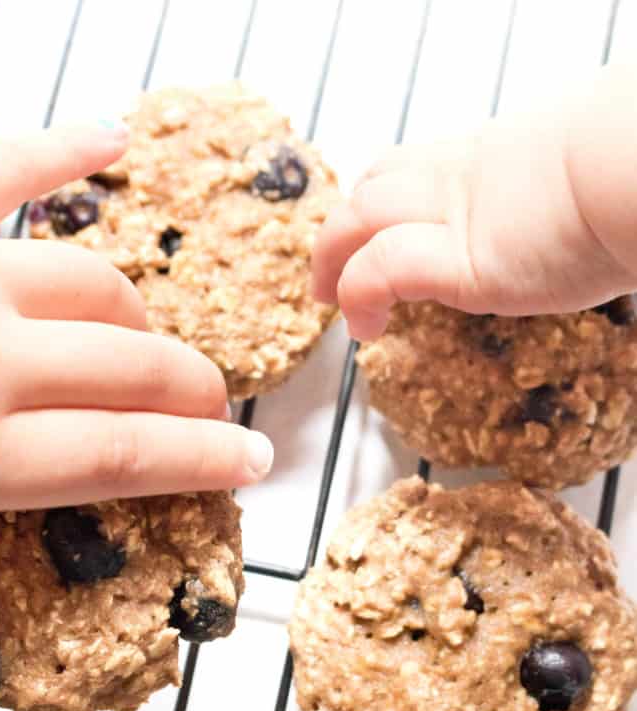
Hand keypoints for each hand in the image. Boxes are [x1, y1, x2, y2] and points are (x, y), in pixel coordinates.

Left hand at [0, 123, 272, 514]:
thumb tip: (66, 482)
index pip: (129, 454)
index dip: (205, 458)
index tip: (251, 460)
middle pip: (134, 370)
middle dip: (192, 393)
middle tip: (211, 407)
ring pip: (97, 286)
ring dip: (136, 321)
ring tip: (145, 342)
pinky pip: (7, 169)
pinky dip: (64, 151)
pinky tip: (113, 139)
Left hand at [313, 81, 636, 339]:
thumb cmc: (630, 173)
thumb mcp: (585, 177)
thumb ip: (553, 196)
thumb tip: (567, 217)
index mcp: (491, 157)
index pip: (414, 166)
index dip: (381, 195)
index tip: (372, 224)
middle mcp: (461, 178)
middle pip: (374, 187)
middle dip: (341, 226)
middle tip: (328, 266)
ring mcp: (454, 216)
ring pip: (359, 218)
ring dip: (332, 258)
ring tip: (329, 299)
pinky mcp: (456, 260)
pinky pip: (379, 272)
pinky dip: (357, 296)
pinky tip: (365, 329)